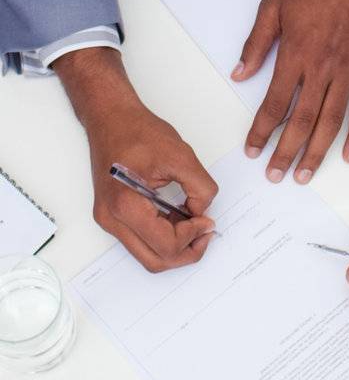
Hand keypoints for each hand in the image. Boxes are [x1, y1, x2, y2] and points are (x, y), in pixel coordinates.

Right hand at [56, 48, 217, 270]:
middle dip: (186, 252)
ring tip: (195, 223)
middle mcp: (112, 219)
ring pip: (148, 254)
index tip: (207, 218)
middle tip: (206, 231)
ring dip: (176, 246)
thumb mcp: (181, 156)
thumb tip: (204, 212)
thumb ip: (200, 188)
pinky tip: (180, 218)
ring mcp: (109, 219)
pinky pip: (142, 239)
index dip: (193, 236)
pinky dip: (164, 236)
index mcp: (125, 206)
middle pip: (155, 261)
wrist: (111, 118)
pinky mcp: (113, 215)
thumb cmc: (138, 131)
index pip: (166, 245)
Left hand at [236, 0, 348, 181]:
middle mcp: (322, 68)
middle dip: (287, 152)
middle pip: (302, 121)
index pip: (274, 104)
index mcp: (295, 54)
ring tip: (306, 174)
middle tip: (276, 175)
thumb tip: (240, 74)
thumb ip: (256, 44)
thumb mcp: (272, 7)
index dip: (261, 132)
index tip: (253, 150)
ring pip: (332, 121)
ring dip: (318, 151)